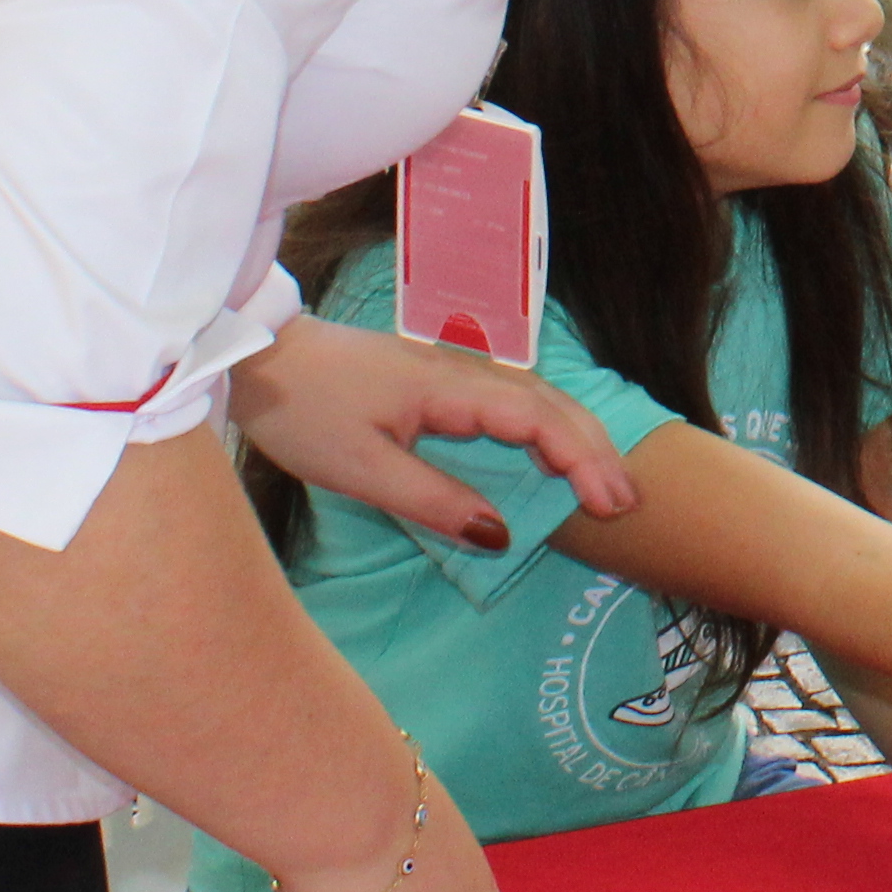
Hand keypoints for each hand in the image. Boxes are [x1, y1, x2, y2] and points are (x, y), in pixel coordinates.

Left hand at [222, 310, 640, 553]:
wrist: (264, 358)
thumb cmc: (306, 413)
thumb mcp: (361, 470)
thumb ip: (433, 500)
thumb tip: (501, 533)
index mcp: (450, 388)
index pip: (537, 419)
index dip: (580, 460)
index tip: (608, 504)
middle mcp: (464, 371)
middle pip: (551, 403)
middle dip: (595, 450)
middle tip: (627, 500)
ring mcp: (453, 371)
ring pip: (536, 399)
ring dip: (575, 438)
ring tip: (605, 483)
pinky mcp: (439, 381)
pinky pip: (510, 402)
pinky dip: (544, 429)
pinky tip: (551, 455)